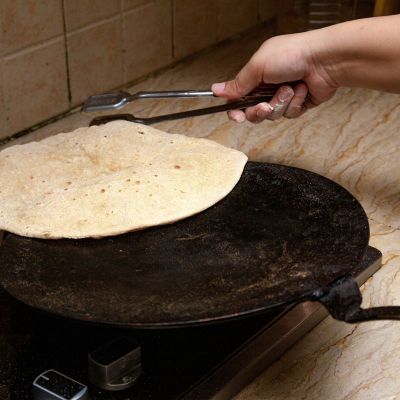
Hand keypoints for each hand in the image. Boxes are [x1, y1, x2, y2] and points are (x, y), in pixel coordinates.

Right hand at [211, 32, 337, 122]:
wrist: (324, 60)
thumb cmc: (292, 55)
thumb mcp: (258, 66)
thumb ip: (237, 83)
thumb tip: (215, 90)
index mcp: (256, 75)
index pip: (239, 99)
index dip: (236, 111)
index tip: (237, 116)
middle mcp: (268, 87)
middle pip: (254, 112)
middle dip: (260, 110)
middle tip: (265, 105)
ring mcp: (283, 96)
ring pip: (272, 115)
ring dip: (280, 103)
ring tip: (290, 88)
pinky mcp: (298, 104)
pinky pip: (290, 114)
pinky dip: (295, 103)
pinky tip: (302, 90)